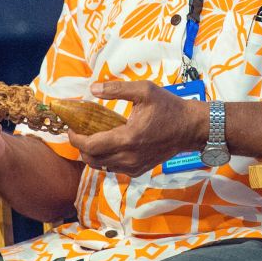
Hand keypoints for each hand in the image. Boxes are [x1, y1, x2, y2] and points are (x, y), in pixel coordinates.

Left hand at [66, 80, 204, 176]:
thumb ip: (116, 89)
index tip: (71, 127)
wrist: (190, 128)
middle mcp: (129, 157)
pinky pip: (113, 168)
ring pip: (101, 166)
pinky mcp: (138, 170)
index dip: (75, 139)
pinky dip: (105, 159)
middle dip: (81, 147)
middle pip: (91, 160)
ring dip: (92, 154)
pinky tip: (109, 144)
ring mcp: (134, 166)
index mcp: (128, 138)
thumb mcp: (144, 90)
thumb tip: (92, 89)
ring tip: (93, 136)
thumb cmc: (168, 107)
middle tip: (80, 131)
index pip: (90, 146)